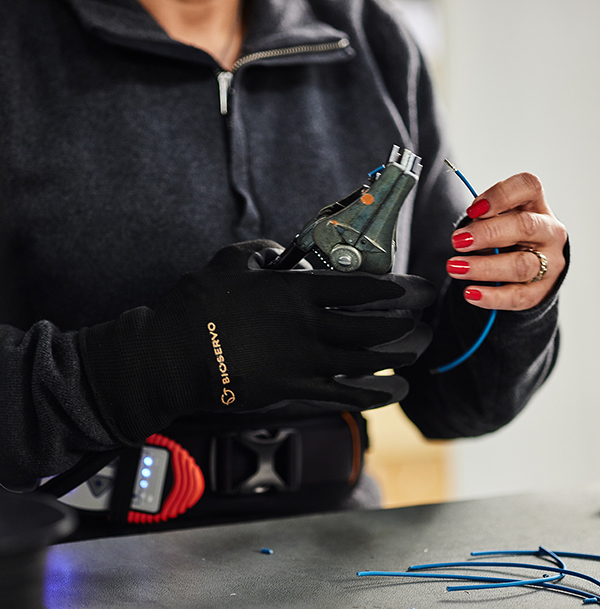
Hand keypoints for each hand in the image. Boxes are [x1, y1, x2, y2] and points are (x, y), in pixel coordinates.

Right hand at [80, 240, 436, 441]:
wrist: (170, 357)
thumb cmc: (197, 305)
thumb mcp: (229, 262)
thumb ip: (263, 254)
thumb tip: (280, 254)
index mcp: (295, 291)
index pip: (360, 287)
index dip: (394, 286)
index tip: (411, 286)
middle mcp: (308, 327)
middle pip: (374, 326)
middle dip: (408, 318)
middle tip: (425, 314)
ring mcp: (302, 363)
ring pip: (366, 363)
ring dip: (399, 357)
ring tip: (418, 351)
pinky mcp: (291, 392)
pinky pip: (343, 396)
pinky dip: (374, 395)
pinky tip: (395, 392)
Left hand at [446, 173, 566, 309]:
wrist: (530, 270)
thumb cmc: (506, 237)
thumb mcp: (496, 220)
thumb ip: (484, 219)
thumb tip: (468, 229)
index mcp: (536, 205)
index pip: (528, 186)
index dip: (500, 195)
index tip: (473, 209)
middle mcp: (548, 232)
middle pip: (524, 226)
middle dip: (487, 233)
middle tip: (458, 241)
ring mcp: (549, 263)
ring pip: (520, 265)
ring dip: (483, 267)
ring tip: (455, 268)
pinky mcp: (540, 291)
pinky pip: (517, 296)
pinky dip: (491, 296)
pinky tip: (471, 294)